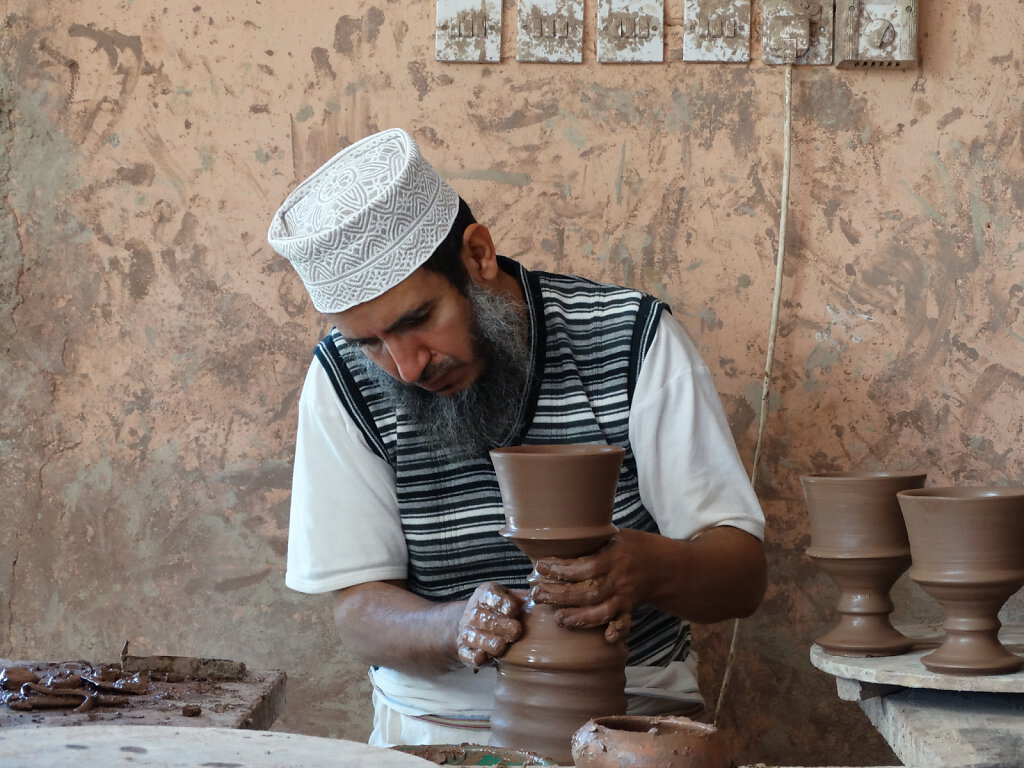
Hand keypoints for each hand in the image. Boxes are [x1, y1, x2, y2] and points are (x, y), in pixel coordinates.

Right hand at [455, 582, 524, 668]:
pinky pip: (465, 654)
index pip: (490, 596)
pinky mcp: (464, 650)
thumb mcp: (511, 598)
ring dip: (486, 641)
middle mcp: (472, 612)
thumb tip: (538, 599)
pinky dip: (474, 656)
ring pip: (472, 636)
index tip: (514, 611)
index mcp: (484, 594)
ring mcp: (466, 631)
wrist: (477, 624)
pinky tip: (484, 658)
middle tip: (516, 631)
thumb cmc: (502, 611)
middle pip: (482, 617)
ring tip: (501, 645)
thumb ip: (523, 598)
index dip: (502, 604)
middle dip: (499, 624)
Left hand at [530, 530, 649, 642]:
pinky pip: (623, 623)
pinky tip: (605, 638)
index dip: (562, 569)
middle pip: (587, 592)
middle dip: (560, 596)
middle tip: (537, 594)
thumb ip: (593, 541)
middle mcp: (619, 579)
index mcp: (614, 557)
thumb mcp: (617, 535)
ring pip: (601, 612)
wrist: (666, 566)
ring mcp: (625, 597)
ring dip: (578, 617)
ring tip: (558, 619)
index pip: (585, 567)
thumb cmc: (636, 547)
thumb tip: (559, 539)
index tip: (541, 566)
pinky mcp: (629, 609)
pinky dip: (616, 631)